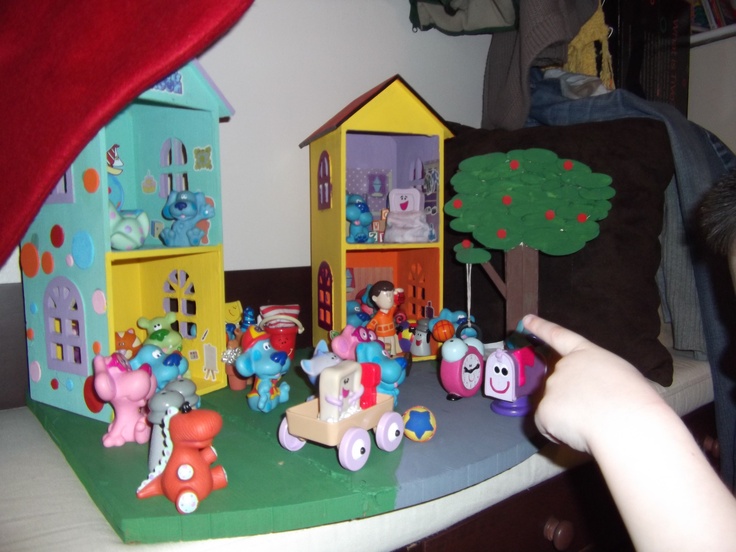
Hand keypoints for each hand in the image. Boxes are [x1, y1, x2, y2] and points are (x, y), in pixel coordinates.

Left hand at [523, 314, 663, 453]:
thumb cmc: (635, 399)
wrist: (626, 420)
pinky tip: (581, 433)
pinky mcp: (543, 410)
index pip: (559, 336)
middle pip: (560, 385)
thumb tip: (591, 397)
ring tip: (594, 424)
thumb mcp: (620, 375)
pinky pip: (548, 426)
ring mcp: (551, 387)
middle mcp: (564, 366)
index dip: (540, 328)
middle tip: (597, 413)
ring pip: (555, 408)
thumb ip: (598, 378)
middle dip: (572, 399)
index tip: (526, 320)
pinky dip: (560, 433)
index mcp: (586, 354)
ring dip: (568, 418)